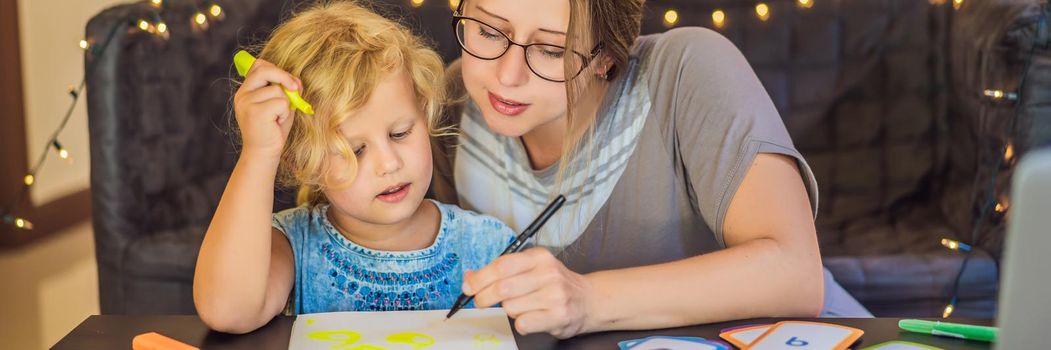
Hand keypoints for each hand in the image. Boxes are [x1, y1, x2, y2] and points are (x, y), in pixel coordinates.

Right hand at [232, 58, 301, 158]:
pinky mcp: (255, 112)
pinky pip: (281, 102)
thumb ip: (287, 91)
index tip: (288, 81)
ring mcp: (247, 102)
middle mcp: (243, 94)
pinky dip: (285, 113)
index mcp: (246, 91)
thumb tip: (297, 81)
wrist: (264, 153)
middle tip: (295, 88)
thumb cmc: (272, 130)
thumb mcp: (280, 106)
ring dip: (285, 104)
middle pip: (263, 69)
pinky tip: (277, 123)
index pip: (258, 66)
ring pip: (277, 90)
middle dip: (283, 76)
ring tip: (278, 117)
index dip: (275, 68)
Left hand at [463, 247, 593, 338]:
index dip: (480, 278)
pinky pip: (522, 323)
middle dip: (484, 297)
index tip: (468, 287)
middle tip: (481, 301)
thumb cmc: (554, 284)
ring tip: (523, 306)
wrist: (588, 300)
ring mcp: (555, 295)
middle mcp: (548, 273)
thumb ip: (501, 270)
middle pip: (502, 287)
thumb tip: (469, 277)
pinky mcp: (558, 316)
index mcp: (539, 257)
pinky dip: (521, 323)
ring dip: (509, 310)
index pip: (502, 265)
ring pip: (511, 307)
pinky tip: (532, 317)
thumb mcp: (531, 268)